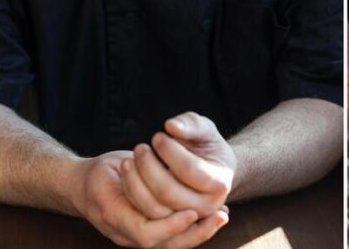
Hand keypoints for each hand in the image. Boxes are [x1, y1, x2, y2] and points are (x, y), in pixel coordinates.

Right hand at [71, 151, 224, 247]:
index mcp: (114, 217)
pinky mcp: (145, 235)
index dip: (170, 226)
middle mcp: (125, 235)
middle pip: (164, 246)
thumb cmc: (98, 173)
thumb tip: (141, 164)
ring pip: (170, 245)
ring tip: (221, 217)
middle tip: (219, 216)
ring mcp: (135, 238)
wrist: (82, 188)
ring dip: (198, 233)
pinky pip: (170, 239)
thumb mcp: (110, 166)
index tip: (191, 210)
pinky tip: (209, 217)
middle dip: (195, 234)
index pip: (146, 234)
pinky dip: (191, 230)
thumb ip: (127, 172)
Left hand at [119, 112, 233, 226]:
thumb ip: (191, 124)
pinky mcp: (169, 224)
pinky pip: (144, 216)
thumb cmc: (204, 145)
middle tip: (140, 147)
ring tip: (129, 159)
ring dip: (135, 182)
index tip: (157, 136)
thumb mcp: (203, 129)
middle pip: (169, 193)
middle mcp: (206, 206)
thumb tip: (172, 126)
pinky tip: (129, 172)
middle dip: (148, 167)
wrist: (206, 168)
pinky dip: (132, 193)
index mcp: (219, 183)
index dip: (169, 151)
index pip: (189, 169)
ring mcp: (187, 219)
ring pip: (154, 208)